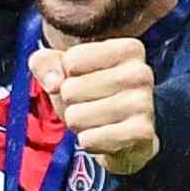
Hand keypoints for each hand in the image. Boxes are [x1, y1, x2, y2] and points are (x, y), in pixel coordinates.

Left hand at [34, 35, 161, 176]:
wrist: (126, 134)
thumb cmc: (93, 95)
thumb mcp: (65, 70)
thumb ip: (46, 62)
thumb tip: (53, 83)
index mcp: (128, 49)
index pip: (71, 60)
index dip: (68, 75)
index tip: (88, 80)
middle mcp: (141, 72)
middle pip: (70, 89)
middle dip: (72, 102)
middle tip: (92, 105)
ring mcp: (143, 103)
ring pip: (76, 116)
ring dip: (79, 123)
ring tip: (98, 120)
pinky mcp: (141, 132)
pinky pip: (88, 139)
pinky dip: (89, 141)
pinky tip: (105, 135)